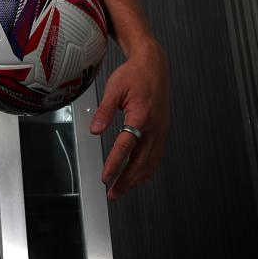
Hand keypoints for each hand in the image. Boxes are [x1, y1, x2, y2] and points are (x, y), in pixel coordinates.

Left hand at [89, 39, 168, 200]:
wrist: (154, 65)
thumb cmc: (133, 74)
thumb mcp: (114, 88)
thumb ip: (104, 111)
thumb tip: (95, 131)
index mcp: (141, 116)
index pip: (126, 146)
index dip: (115, 164)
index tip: (106, 178)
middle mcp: (154, 127)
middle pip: (140, 161)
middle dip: (126, 180)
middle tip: (112, 193)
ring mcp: (161, 130)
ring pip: (150, 161)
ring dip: (137, 178)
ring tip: (123, 190)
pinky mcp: (162, 130)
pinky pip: (156, 155)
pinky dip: (147, 169)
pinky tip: (139, 176)